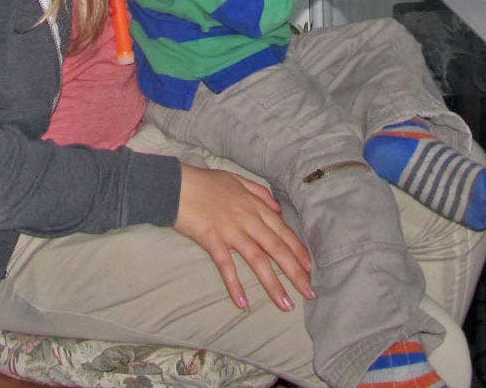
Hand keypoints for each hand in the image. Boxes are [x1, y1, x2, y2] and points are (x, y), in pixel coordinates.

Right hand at [174, 164, 313, 311]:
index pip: (282, 230)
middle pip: (277, 248)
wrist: (175, 184)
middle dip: (296, 272)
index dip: (298, 250)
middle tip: (310, 293)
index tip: (311, 269)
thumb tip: (278, 208)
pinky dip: (235, 285)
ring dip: (273, 284)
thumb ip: (259, 192)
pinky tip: (243, 304)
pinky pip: (227, 266)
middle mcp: (247, 218)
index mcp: (254, 205)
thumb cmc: (204, 182)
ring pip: (258, 260)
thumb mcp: (236, 179)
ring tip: (286, 305)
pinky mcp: (212, 239)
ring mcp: (231, 229)